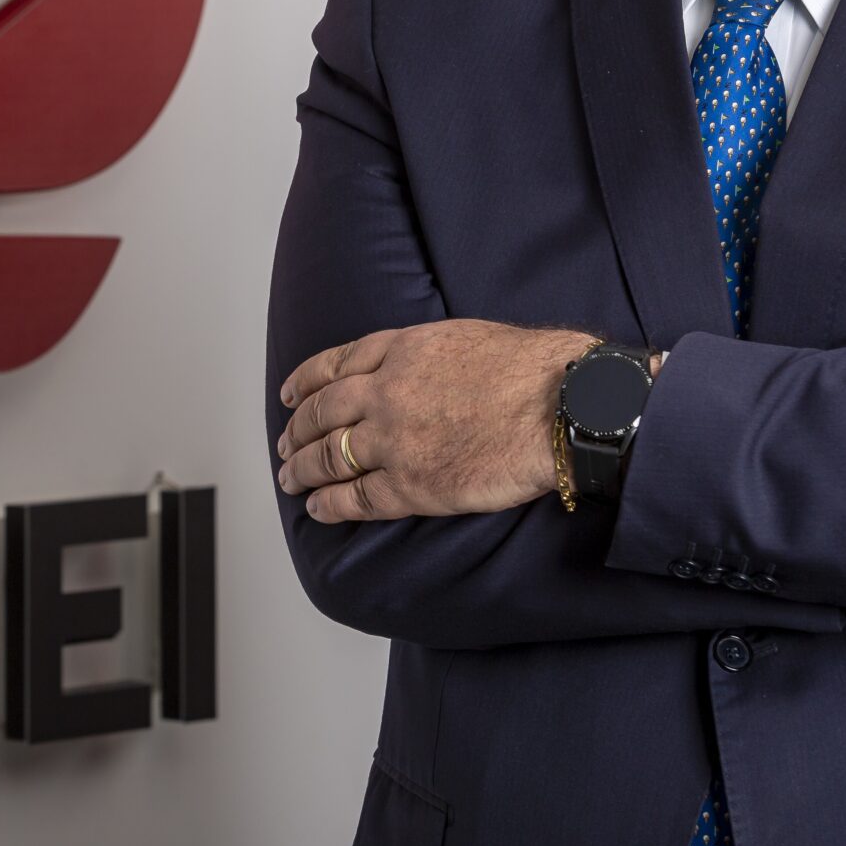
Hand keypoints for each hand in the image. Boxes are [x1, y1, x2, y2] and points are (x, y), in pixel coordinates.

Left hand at [273, 320, 600, 522]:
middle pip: (323, 412)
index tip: (290, 393)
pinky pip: (357, 497)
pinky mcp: (413, 484)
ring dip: (302, 468)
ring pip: (329, 455)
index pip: (336, 365)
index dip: (305, 382)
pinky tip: (318, 508)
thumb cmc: (532, 368)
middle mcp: (387, 392)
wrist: (561, 405)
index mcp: (401, 351)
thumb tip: (418, 366)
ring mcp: (396, 440)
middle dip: (297, 428)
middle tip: (284, 441)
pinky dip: (330, 503)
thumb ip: (427, 354)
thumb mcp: (464, 337)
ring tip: (289, 477)